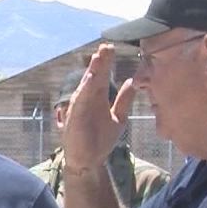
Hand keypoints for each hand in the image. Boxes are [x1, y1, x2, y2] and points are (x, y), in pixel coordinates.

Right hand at [62, 44, 134, 168]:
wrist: (89, 161)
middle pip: (94, 76)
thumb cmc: (100, 140)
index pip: (101, 75)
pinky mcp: (74, 118)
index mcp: (97, 97)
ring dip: (92, 71)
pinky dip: (84, 90)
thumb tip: (132, 82)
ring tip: (99, 57)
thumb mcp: (118, 117)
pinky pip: (80, 102)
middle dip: (100, 61)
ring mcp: (79, 108)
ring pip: (86, 86)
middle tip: (106, 46)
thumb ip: (123, 100)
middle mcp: (87, 99)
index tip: (111, 47)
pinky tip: (90, 79)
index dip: (106, 62)